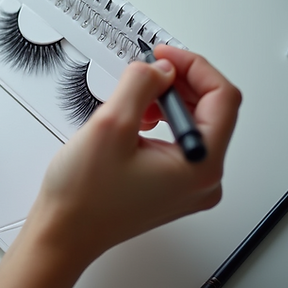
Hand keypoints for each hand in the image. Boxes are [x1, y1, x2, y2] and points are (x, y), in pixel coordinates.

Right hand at [0, 46, 241, 287]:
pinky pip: (179, 141)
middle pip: (212, 110)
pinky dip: (161, 121)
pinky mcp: (173, 186)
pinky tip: (135, 120)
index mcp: (201, 165)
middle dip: (179, 82)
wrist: (64, 232)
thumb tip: (161, 68)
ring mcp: (190, 185)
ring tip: (134, 99)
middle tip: (147, 67)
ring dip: (168, 101)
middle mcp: (205, 178)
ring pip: (194, 124)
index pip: (223, 98)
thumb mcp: (111, 124)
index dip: (194, 67)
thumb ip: (141, 85)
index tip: (164, 54)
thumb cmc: (84, 196)